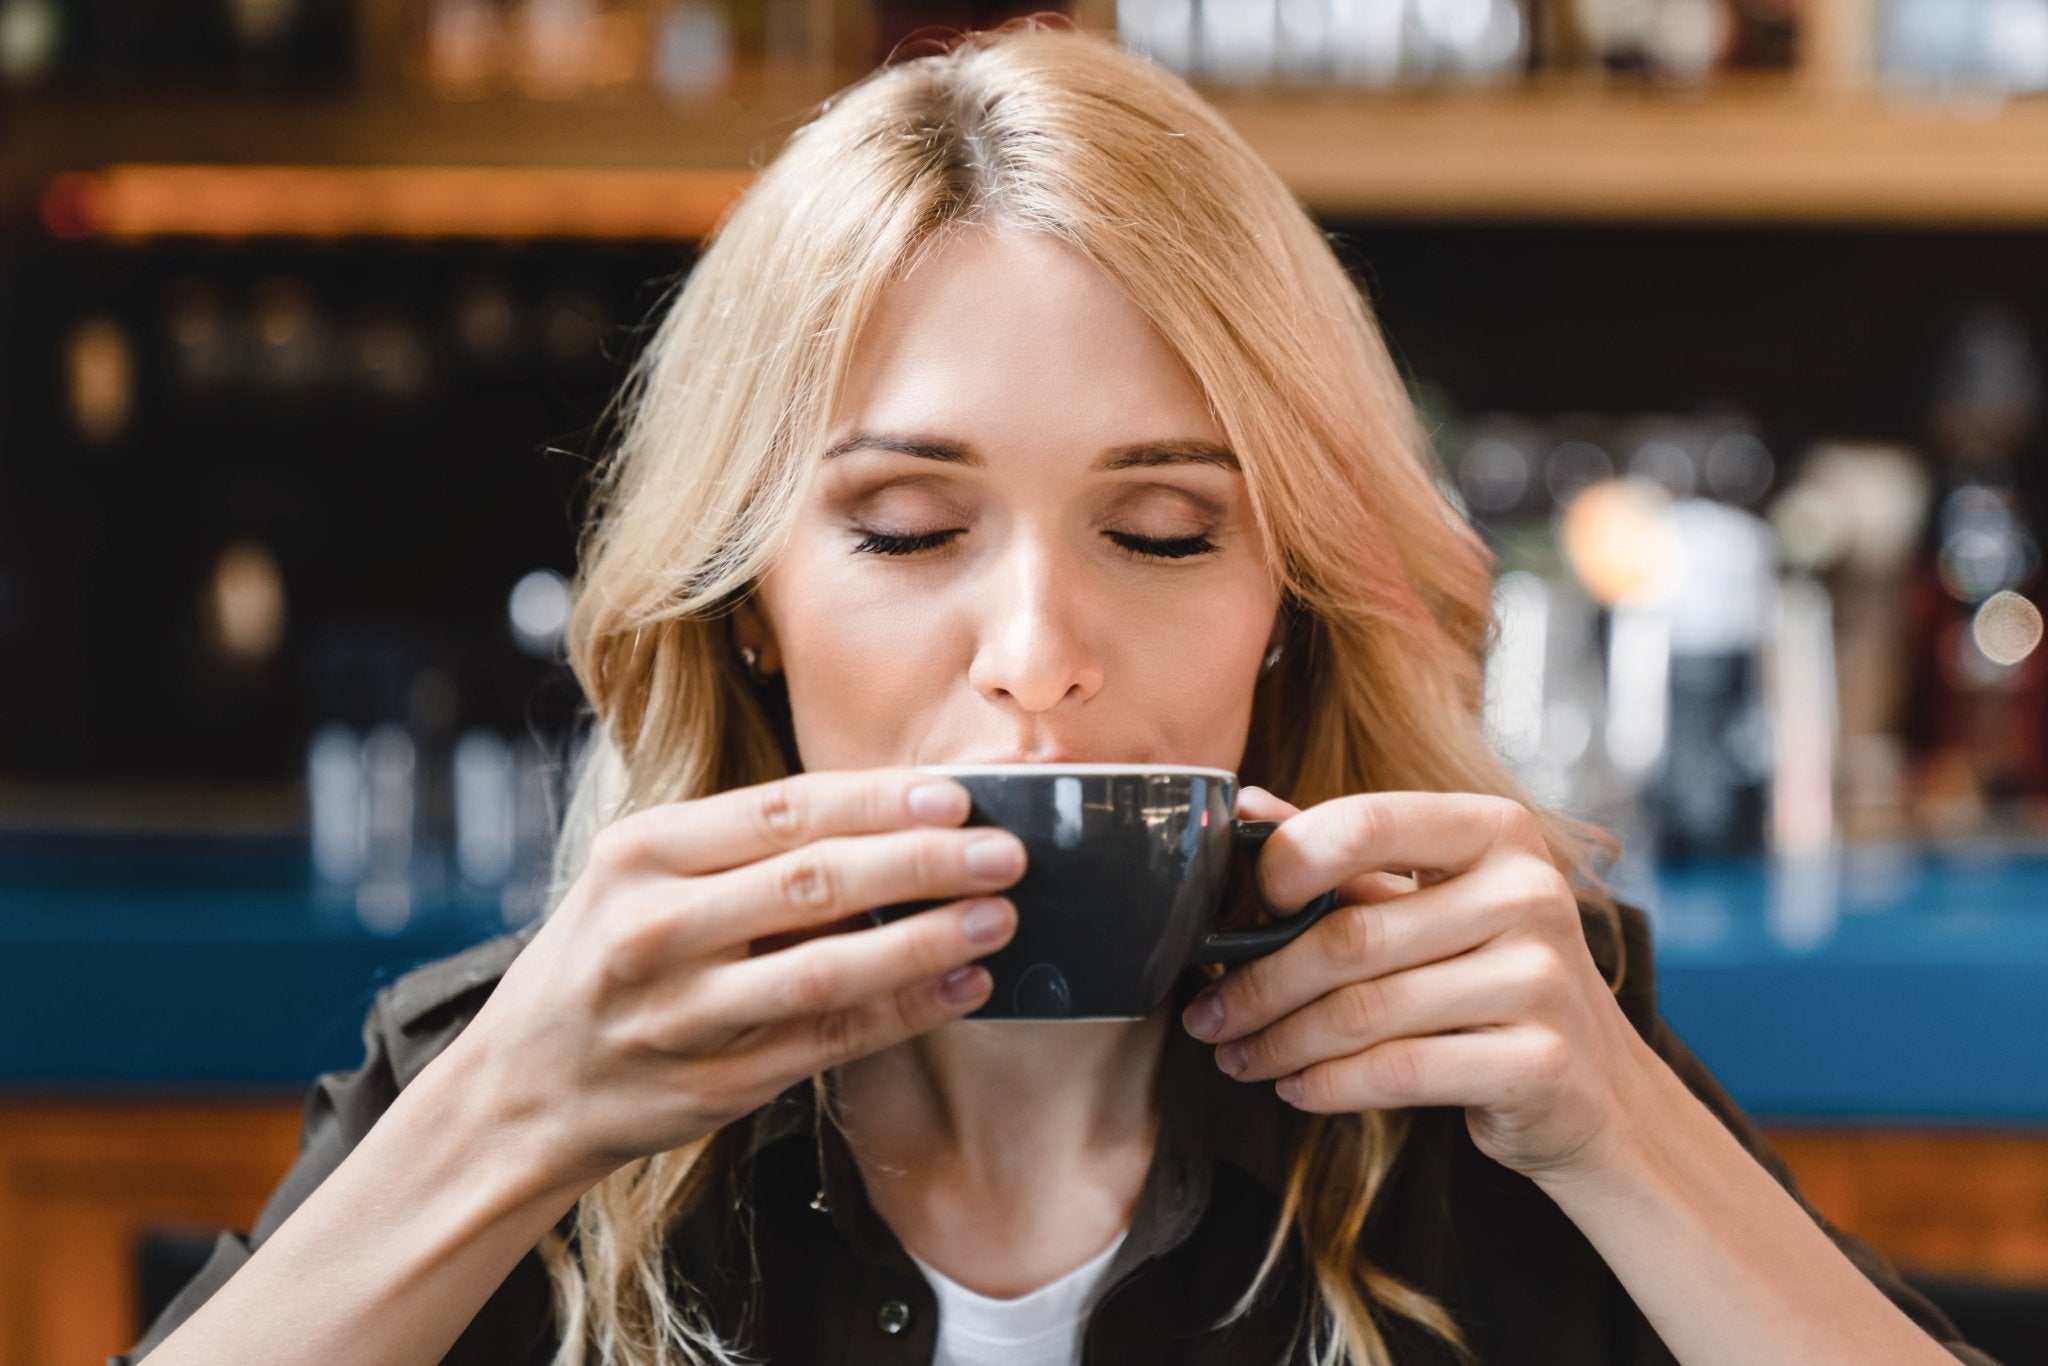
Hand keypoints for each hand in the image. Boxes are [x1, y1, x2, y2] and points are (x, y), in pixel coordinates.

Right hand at [442, 769, 1024, 1188]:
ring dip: (924, 942)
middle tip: (1005, 852)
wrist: (520, 1087)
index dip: (874, 802)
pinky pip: (827, 1043)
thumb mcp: (640, 876)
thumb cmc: (604, 956)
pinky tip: (960, 987)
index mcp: (641, 853)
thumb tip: (891, 816)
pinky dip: (902, 1014)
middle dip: (921, 864)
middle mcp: (654, 928)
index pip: (779, 812)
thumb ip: (742, 847)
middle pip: (810, 883)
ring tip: (998, 919)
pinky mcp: (713, 1084)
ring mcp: (682, 1014)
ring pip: (824, 972)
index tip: (954, 797)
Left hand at [1182, 787, 1652, 1181]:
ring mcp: (1542, 979)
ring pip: (1364, 1012)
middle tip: (1206, 1015)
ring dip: (1281, 1041)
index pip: (1367, 823)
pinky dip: (1329, 1085)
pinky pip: (1399, 1073)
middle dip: (1258, 984)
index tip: (1239, 910)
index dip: (1287, 863)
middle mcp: (1528, 893)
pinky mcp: (1539, 1062)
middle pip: (1350, 937)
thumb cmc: (1494, 978)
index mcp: (1497, 831)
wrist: (1598, 1090)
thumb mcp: (1433, 898)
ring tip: (1237, 1057)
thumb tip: (1247, 806)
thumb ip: (1349, 853)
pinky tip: (1295, 1088)